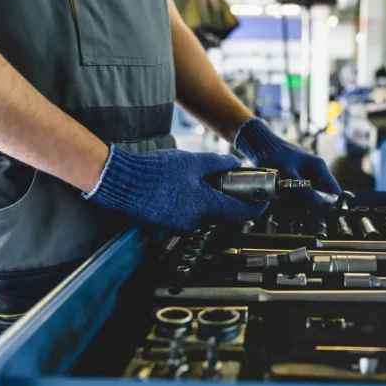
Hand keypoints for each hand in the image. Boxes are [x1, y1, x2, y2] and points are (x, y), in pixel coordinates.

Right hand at [84, 145, 266, 230]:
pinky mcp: (171, 222)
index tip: (264, 198)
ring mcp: (182, 224)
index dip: (257, 204)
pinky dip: (198, 201)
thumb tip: (233, 163)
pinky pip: (193, 213)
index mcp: (205, 207)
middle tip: (236, 179)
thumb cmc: (154, 172)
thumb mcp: (193, 161)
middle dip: (234, 197)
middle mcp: (196, 221)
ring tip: (207, 178)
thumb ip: (218, 164)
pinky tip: (189, 185)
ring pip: (209, 212)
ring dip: (214, 198)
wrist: (121, 182)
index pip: (242, 212)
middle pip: (226, 213)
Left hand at [235, 119, 341, 206]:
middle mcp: (316, 172)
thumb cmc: (275, 157)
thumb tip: (321, 205)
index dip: (329, 205)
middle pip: (323, 196)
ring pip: (311, 197)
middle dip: (313, 207)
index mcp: (319, 169)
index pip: (334, 191)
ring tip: (289, 208)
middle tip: (301, 214)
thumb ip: (305, 191)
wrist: (260, 146)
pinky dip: (295, 200)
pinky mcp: (297, 179)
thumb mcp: (290, 176)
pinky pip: (301, 194)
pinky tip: (284, 202)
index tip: (318, 214)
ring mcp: (307, 175)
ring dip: (303, 205)